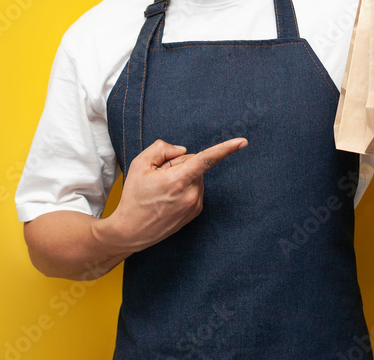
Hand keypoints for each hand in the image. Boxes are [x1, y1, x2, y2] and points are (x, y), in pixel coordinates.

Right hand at [110, 138, 247, 250]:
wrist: (130, 231)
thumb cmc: (134, 196)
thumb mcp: (139, 164)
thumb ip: (162, 148)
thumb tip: (183, 151)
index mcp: (178, 181)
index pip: (205, 160)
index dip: (225, 149)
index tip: (243, 142)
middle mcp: (191, 194)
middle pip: (194, 163)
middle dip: (179, 164)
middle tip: (158, 179)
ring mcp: (195, 205)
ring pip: (195, 175)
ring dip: (182, 176)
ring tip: (162, 191)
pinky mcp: (196, 212)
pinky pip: (195, 188)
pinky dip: (184, 187)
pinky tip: (168, 198)